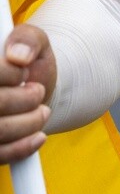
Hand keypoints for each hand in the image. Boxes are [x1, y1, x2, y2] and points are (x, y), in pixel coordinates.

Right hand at [0, 25, 56, 163]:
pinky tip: (39, 136)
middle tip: (38, 91)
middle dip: (25, 99)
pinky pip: (1, 154)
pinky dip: (23, 147)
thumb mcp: (33, 40)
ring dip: (30, 122)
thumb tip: (19, 56)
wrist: (36, 86)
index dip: (10, 74)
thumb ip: (27, 39)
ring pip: (0, 131)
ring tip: (42, 111)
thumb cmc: (29, 61)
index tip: (25, 71)